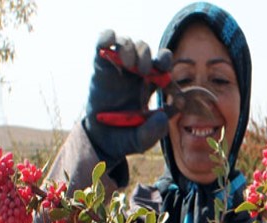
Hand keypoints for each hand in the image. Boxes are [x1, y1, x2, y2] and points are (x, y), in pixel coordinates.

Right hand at [83, 30, 171, 167]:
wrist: (99, 141)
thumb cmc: (123, 136)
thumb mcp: (141, 140)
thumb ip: (154, 132)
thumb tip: (162, 116)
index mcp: (149, 83)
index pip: (162, 64)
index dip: (167, 67)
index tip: (167, 80)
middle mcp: (134, 72)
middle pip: (145, 49)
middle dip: (148, 55)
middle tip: (146, 70)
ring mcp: (116, 67)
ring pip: (128, 43)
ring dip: (131, 48)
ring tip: (129, 64)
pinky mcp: (99, 65)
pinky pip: (103, 41)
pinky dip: (107, 37)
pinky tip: (108, 42)